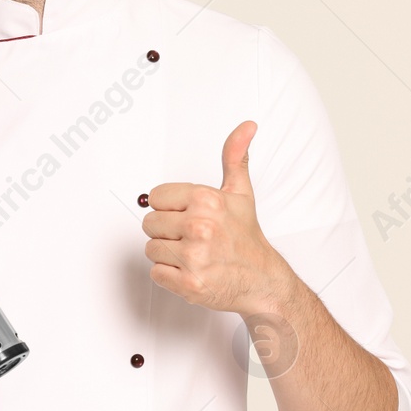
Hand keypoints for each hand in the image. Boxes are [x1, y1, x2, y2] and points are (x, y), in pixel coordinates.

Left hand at [141, 120, 285, 316]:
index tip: (187, 215)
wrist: (262, 280)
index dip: (169, 208)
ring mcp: (194, 257)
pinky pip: (156, 273)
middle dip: (167, 231)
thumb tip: (247, 126)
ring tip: (193, 254)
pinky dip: (170, 275)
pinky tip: (191, 271)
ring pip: (151, 248)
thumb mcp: (241, 192)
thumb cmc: (246, 238)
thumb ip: (235, 157)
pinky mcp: (189, 283)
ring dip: (168, 254)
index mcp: (206, 200)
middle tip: (192, 237)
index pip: (155, 197)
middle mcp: (200, 226)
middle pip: (149, 224)